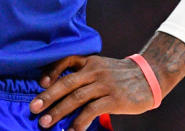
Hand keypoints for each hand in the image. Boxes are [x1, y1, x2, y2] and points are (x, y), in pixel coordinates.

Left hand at [28, 55, 156, 129]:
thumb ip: (85, 75)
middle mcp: (95, 71)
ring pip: (77, 97)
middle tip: (34, 109)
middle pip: (67, 82)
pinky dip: (80, 122)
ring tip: (46, 123)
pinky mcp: (114, 99)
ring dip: (59, 111)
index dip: (52, 71)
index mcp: (91, 62)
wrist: (151, 77)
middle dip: (48, 96)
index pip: (67, 61)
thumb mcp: (103, 68)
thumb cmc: (122, 76)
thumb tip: (61, 91)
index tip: (40, 83)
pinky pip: (92, 111)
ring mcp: (105, 85)